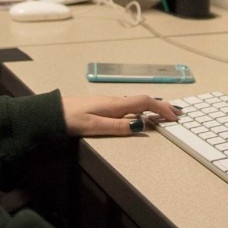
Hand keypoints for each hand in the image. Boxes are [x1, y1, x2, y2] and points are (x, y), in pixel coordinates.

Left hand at [61, 95, 181, 136]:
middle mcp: (113, 101)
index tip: (174, 116)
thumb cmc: (70, 119)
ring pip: (136, 103)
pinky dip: (141, 108)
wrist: (51, 113)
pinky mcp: (102, 107)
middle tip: (177, 113)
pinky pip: (128, 106)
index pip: (143, 102)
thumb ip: (117, 126)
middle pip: (143, 100)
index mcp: (114, 104)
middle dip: (161, 106)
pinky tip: (141, 114)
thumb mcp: (93, 126)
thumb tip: (140, 125)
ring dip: (152, 107)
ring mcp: (108, 103)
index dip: (161, 108)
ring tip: (165, 113)